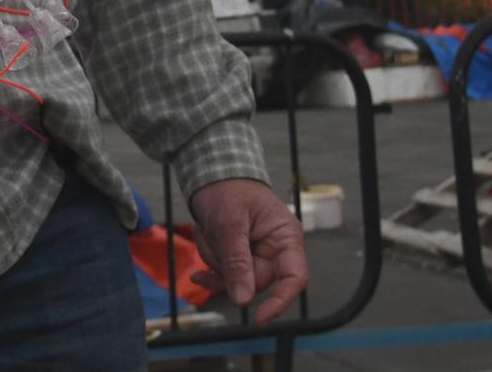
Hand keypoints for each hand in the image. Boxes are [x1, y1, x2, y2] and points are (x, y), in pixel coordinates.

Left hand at [188, 177, 308, 322]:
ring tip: (206, 230)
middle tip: (210, 236)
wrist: (211, 174)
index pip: (294, 278)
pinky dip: (211, 270)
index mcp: (286, 237)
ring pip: (236, 280)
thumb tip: (243, 300)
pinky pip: (227, 276)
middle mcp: (276, 249)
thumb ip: (236, 261)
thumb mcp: (228, 223)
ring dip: (214, 261)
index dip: (281, 301)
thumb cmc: (226, 190)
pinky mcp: (240, 257)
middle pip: (256, 281)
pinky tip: (196, 275)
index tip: (259, 317)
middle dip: (227, 266)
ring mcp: (258, 254)